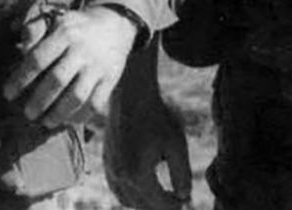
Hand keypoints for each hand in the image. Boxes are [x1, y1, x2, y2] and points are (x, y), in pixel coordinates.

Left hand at [2, 5, 138, 126]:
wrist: (115, 24)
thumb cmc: (76, 26)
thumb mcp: (56, 18)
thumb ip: (35, 29)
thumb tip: (21, 47)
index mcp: (65, 33)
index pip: (38, 59)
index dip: (20, 79)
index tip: (8, 94)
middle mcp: (82, 50)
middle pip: (57, 80)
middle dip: (39, 101)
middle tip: (28, 114)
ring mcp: (98, 66)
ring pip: (77, 96)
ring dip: (59, 113)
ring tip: (46, 122)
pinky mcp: (111, 79)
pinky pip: (95, 103)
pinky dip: (81, 116)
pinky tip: (69, 121)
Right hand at [104, 42, 191, 209]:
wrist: (131, 94)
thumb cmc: (157, 117)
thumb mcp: (176, 144)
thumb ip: (181, 174)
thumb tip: (184, 197)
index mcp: (138, 175)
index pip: (159, 204)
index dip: (175, 205)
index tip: (185, 200)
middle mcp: (120, 176)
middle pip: (142, 205)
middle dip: (160, 205)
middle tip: (176, 199)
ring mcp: (110, 169)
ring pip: (127, 200)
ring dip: (144, 202)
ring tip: (161, 194)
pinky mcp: (106, 160)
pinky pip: (117, 187)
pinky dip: (130, 192)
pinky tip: (143, 184)